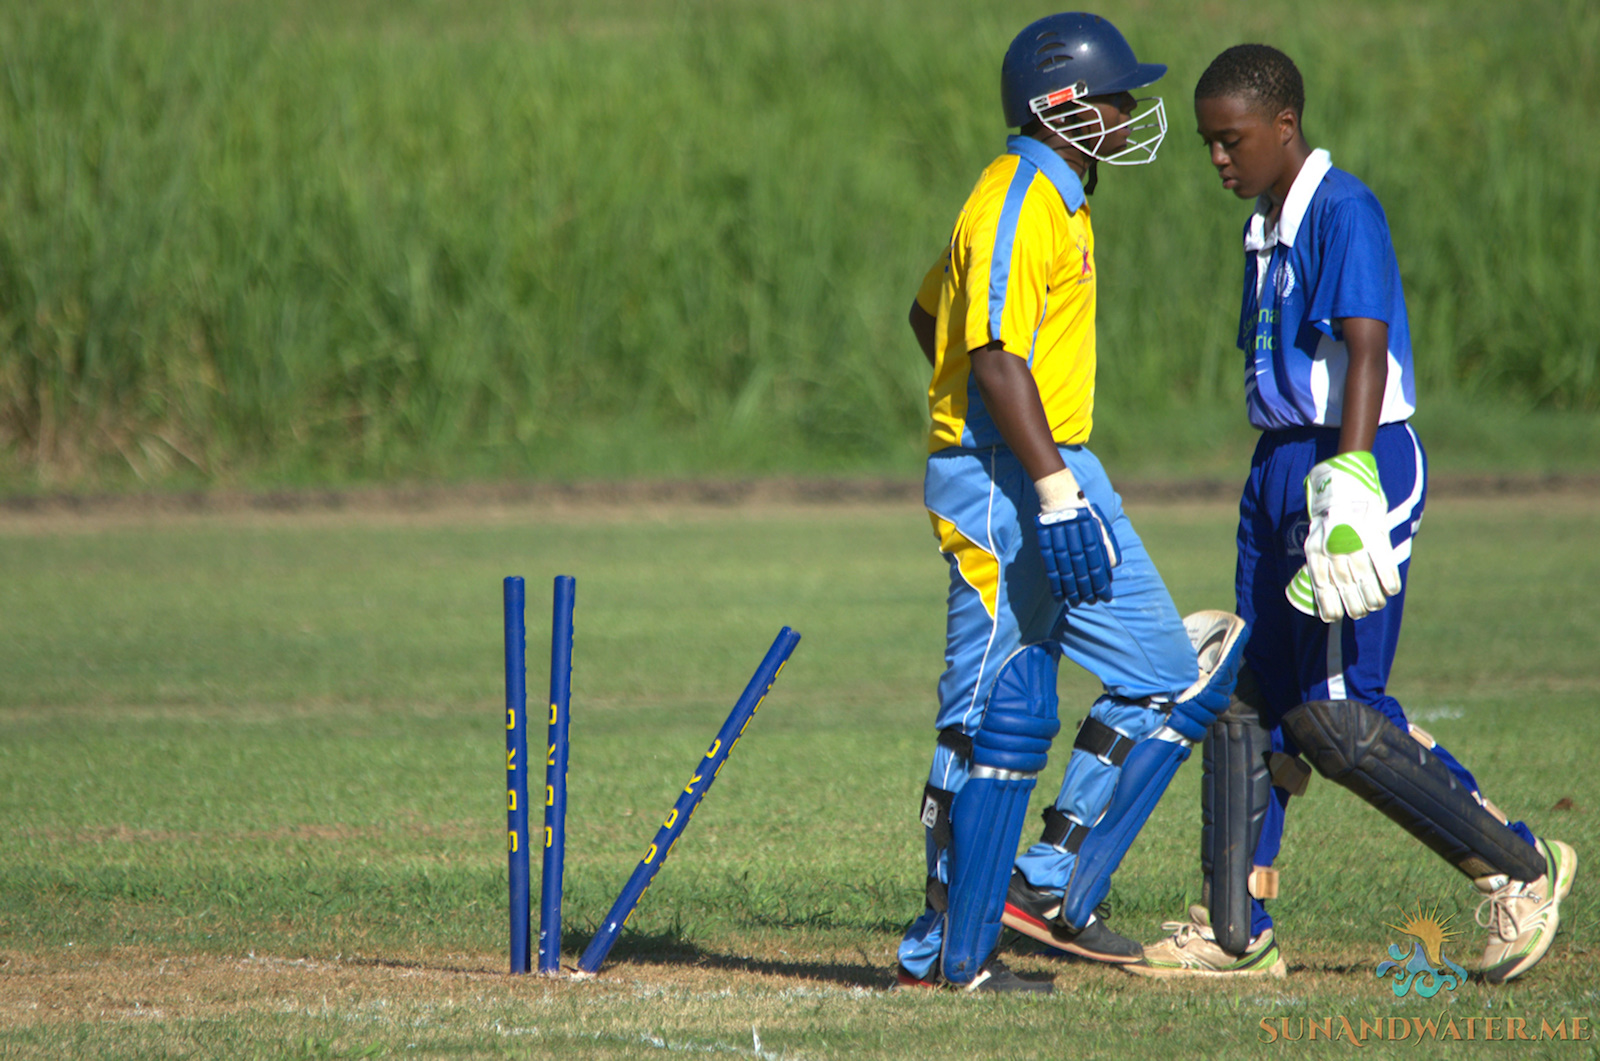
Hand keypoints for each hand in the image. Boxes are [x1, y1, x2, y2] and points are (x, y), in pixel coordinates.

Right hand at [1034, 469, 1120, 605]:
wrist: (1058, 493)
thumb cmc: (1082, 511)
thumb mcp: (1099, 523)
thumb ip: (1106, 544)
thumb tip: (1112, 566)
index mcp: (1090, 531)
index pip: (1097, 562)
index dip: (1100, 581)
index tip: (1105, 596)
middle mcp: (1074, 535)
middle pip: (1081, 568)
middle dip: (1087, 588)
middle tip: (1092, 603)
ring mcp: (1057, 538)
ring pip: (1065, 568)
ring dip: (1071, 589)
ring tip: (1076, 602)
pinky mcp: (1043, 540)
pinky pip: (1049, 565)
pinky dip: (1054, 582)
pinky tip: (1058, 594)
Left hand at [1287, 451, 1400, 621]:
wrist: (1345, 481)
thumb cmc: (1331, 515)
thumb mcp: (1317, 534)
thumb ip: (1322, 558)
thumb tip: (1327, 588)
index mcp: (1315, 547)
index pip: (1321, 583)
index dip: (1328, 604)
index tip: (1333, 618)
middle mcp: (1333, 545)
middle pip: (1344, 584)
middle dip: (1352, 604)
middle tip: (1359, 613)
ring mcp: (1354, 539)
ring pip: (1364, 577)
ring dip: (1371, 597)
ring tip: (1374, 606)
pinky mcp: (1374, 532)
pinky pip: (1383, 561)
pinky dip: (1387, 579)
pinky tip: (1390, 591)